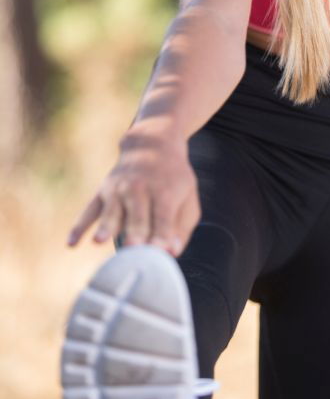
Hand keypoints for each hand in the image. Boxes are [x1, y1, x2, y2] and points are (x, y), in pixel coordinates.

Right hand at [66, 130, 200, 256]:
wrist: (151, 145)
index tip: (161, 251)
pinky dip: (80, 226)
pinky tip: (71, 244)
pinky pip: (89, 210)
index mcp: (165, 191)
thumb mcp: (187, 198)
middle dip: (136, 231)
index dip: (162, 234)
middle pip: (137, 214)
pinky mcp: (102, 192)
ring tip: (99, 241)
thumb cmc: (173, 180)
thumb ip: (180, 228)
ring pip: (112, 211)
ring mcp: (118, 189)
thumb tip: (171, 252)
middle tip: (133, 248)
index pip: (163, 216)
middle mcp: (140, 188)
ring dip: (106, 225)